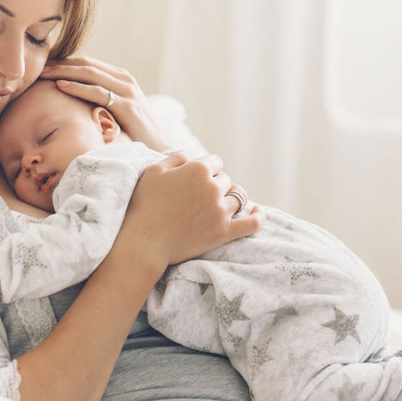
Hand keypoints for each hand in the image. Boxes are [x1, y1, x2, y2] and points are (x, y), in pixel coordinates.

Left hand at [39, 55, 173, 151]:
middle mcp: (124, 80)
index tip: (42, 65)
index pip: (87, 63)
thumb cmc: (135, 133)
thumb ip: (99, 101)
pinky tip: (60, 86)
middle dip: (60, 63)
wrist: (160, 148)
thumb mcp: (116, 112)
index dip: (64, 61)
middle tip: (37, 65)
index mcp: (120, 78)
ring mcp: (127, 91)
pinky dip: (78, 87)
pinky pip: (98, 91)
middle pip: (86, 64)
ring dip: (64, 71)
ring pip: (90, 73)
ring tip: (43, 72)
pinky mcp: (127, 106)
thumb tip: (73, 102)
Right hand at [117, 153, 262, 272]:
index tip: (197, 179)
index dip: (206, 169)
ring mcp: (221, 211)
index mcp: (197, 169)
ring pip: (237, 198)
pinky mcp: (225, 232)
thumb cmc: (144, 205)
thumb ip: (175, 158)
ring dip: (229, 199)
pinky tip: (257, 211)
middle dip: (216, 185)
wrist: (144, 242)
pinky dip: (258, 216)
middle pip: (226, 180)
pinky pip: (252, 222)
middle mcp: (213, 188)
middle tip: (200, 197)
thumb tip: (190, 158)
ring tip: (220, 205)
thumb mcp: (153, 172)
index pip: (215, 162)